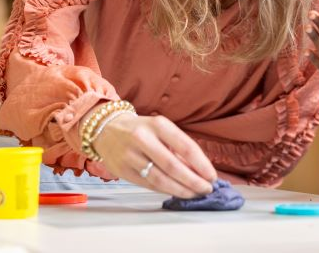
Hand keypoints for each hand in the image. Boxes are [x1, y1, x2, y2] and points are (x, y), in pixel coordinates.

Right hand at [93, 112, 215, 197]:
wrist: (106, 129)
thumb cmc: (141, 129)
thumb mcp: (161, 129)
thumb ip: (178, 148)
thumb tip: (200, 171)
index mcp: (158, 125)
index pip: (185, 146)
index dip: (201, 164)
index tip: (212, 176)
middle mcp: (143, 139)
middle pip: (173, 166)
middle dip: (193, 181)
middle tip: (206, 189)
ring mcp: (130, 155)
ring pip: (160, 179)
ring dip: (181, 190)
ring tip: (194, 194)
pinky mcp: (122, 170)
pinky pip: (148, 185)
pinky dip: (165, 190)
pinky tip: (177, 192)